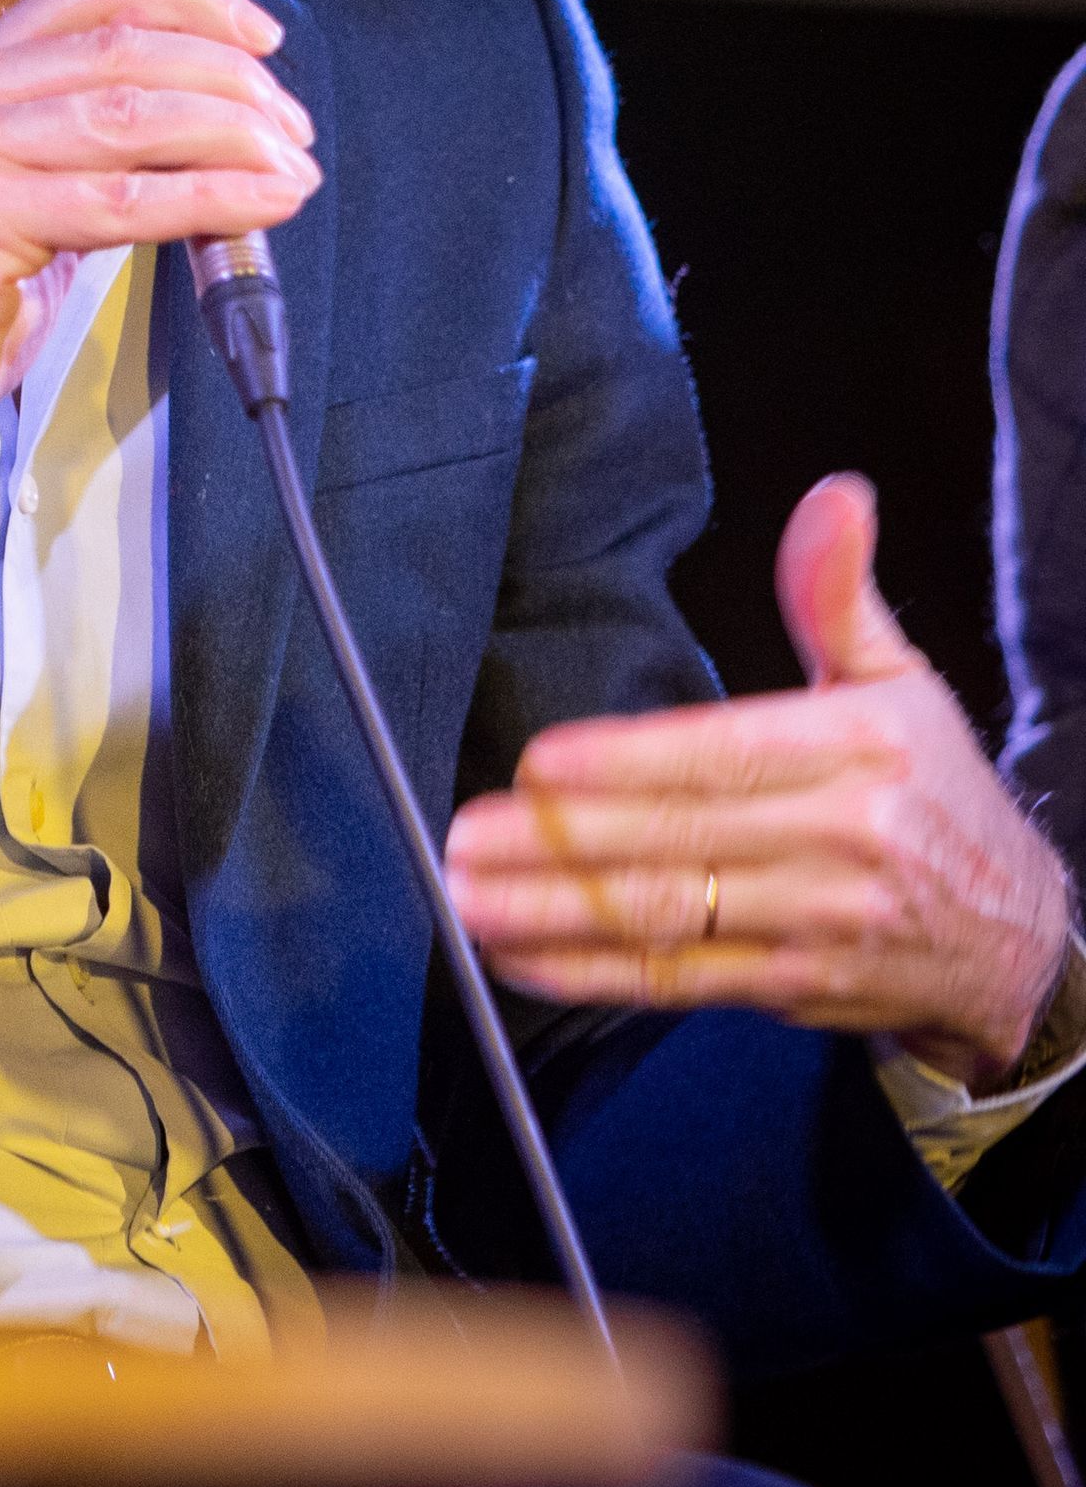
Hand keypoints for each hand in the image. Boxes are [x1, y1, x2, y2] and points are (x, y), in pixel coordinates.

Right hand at [0, 0, 315, 480]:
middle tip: (291, 122)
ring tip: (290, 162)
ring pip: (129, 115)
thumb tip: (204, 134)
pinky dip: (210, 197)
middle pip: (121, 49)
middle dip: (229, 79)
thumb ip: (80, 154)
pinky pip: (121, 201)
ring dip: (233, 135)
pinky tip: (261, 202)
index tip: (259, 34)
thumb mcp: (7, 205)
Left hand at [444, 474, 1073, 1087]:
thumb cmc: (935, 793)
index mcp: (859, 751)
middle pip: (680, 841)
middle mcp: (842, 842)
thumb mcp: (901, 683)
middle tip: (467, 835)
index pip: (727, 754)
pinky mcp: (794, 990)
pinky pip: (677, 981)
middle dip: (561, 841)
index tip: (541, 763)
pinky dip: (591, 973)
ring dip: (555, 913)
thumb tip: (835, 497)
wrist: (1019, 941)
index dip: (629, 763)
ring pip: (667, 915)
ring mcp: (817, 925)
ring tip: (469, 898)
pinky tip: (519, 958)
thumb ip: (839, 595)